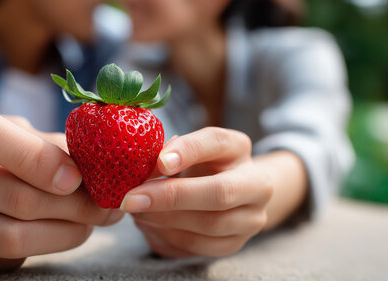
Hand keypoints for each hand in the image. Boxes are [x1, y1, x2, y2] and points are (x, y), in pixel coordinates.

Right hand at [0, 97, 122, 270]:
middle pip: (7, 193)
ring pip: (8, 234)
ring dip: (66, 230)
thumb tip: (101, 167)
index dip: (32, 156)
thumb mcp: (11, 130)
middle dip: (72, 203)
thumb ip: (48, 144)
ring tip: (96, 219)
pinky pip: (2, 257)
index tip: (76, 175)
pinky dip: (48, 245)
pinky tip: (70, 231)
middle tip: (110, 203)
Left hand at [120, 127, 272, 257]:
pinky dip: (167, 236)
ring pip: (209, 225)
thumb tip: (141, 168)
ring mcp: (250, 218)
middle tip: (132, 199)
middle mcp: (255, 183)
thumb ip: (166, 154)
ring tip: (136, 210)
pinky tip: (148, 224)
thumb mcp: (184, 151)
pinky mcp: (235, 243)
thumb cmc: (196, 164)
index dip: (187, 150)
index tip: (159, 161)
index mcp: (238, 147)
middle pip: (220, 193)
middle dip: (171, 196)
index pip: (216, 142)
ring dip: (164, 219)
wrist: (227, 192)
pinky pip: (198, 246)